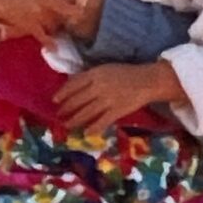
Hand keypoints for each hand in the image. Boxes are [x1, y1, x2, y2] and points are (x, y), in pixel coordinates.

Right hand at [0, 0, 99, 41]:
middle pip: (67, 7)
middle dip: (76, 11)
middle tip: (81, 12)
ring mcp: (38, 12)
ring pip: (57, 21)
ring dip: (62, 25)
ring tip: (68, 26)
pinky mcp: (29, 23)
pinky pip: (42, 35)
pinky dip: (49, 42)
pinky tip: (55, 48)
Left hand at [55, 60, 182, 135]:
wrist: (148, 81)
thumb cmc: (126, 73)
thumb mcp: (106, 69)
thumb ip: (91, 76)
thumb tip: (73, 84)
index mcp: (95, 73)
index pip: (74, 84)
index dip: (63, 93)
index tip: (55, 100)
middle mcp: (99, 86)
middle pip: (78, 100)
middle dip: (66, 109)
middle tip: (59, 115)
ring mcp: (108, 99)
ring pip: (86, 112)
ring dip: (75, 120)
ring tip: (67, 125)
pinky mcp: (117, 111)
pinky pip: (102, 121)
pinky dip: (93, 128)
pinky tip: (86, 133)